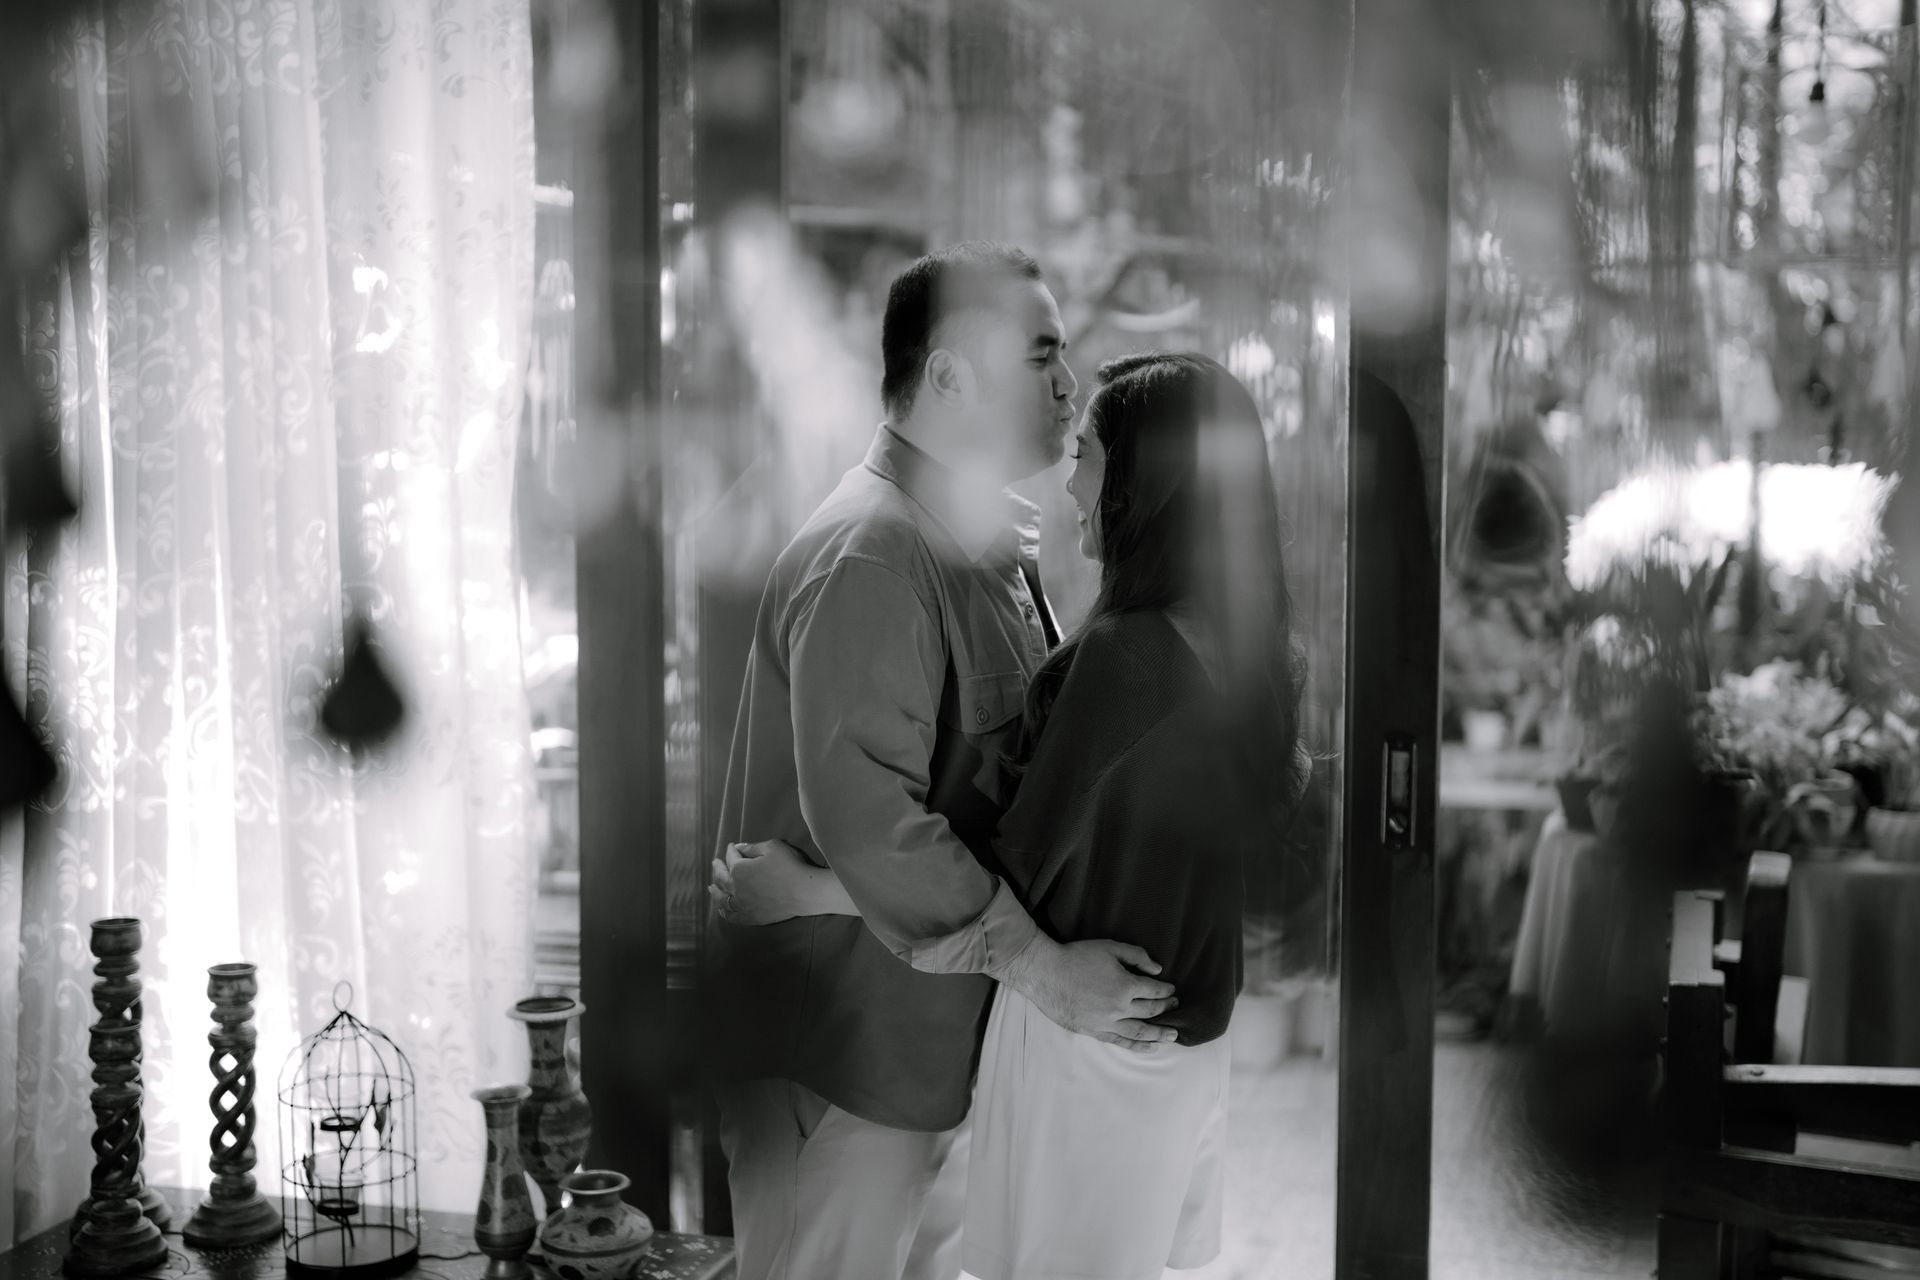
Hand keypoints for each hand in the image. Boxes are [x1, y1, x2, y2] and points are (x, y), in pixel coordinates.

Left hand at [709, 839, 815, 925]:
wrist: (805, 891)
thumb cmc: (790, 865)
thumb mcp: (772, 847)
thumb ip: (752, 847)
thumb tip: (738, 848)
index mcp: (739, 869)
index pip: (731, 857)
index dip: (731, 850)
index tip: (731, 846)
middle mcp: (736, 888)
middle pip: (722, 878)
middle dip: (718, 868)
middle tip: (715, 863)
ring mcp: (742, 905)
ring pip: (722, 899)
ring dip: (715, 891)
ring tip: (711, 888)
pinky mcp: (751, 917)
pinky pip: (732, 916)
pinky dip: (724, 912)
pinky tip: (721, 909)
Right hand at [997, 935, 1178, 1052]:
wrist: (1046, 974)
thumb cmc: (1077, 957)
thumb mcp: (1110, 948)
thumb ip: (1136, 956)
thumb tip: (1157, 970)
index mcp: (1125, 986)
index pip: (1154, 991)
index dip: (1166, 990)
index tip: (1171, 989)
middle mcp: (1119, 1008)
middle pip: (1150, 1011)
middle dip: (1166, 1008)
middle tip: (1175, 1006)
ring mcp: (1106, 1023)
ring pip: (1139, 1032)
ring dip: (1158, 1034)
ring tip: (1172, 1036)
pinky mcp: (1094, 1031)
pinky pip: (1120, 1041)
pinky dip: (1136, 1046)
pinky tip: (1148, 1047)